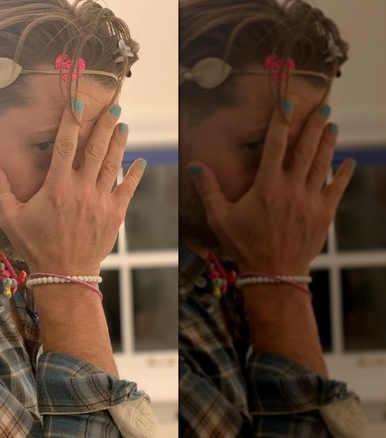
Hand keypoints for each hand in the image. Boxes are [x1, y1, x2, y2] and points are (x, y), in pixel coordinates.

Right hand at [0, 99, 144, 274]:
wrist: (63, 275)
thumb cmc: (34, 246)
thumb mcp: (10, 218)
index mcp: (56, 187)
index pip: (65, 145)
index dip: (71, 121)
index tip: (78, 102)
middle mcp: (81, 190)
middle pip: (94, 149)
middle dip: (104, 124)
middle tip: (113, 105)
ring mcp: (100, 202)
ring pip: (112, 164)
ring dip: (118, 143)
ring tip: (123, 125)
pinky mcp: (114, 215)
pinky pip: (128, 189)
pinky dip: (135, 174)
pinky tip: (141, 160)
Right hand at [188, 100, 354, 273]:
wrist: (273, 273)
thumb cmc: (244, 245)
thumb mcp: (220, 217)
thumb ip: (209, 189)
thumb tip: (195, 165)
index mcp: (266, 187)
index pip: (275, 145)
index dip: (281, 121)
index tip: (288, 103)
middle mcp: (291, 189)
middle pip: (305, 149)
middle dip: (314, 126)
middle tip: (323, 107)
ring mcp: (310, 201)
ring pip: (322, 164)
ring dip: (328, 143)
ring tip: (332, 126)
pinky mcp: (323, 214)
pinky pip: (337, 189)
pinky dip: (344, 174)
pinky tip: (348, 161)